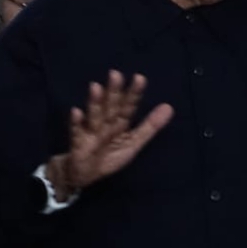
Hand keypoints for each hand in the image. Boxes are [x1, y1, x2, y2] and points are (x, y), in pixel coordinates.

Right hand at [47, 70, 172, 199]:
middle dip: (113, 92)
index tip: (140, 78)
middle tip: (115, 74)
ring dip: (95, 102)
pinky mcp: (77, 142)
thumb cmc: (109, 155)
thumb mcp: (133, 143)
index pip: (129, 106)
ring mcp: (91, 131)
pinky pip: (77, 132)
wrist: (83, 173)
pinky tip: (76, 112)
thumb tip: (169, 107)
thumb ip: (150, 126)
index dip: (134, 94)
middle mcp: (106, 122)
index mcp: (120, 122)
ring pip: (95, 116)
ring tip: (95, 87)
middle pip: (111, 107)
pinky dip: (76, 122)